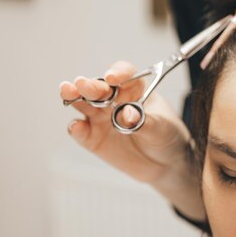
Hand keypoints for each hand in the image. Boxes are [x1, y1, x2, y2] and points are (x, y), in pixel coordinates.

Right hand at [60, 61, 205, 219]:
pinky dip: (76, 128)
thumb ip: (144, 121)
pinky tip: (76, 126)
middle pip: (99, 86)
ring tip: (68, 92)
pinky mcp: (92, 137)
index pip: (124, 74)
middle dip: (90, 84)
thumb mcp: (162, 127)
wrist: (165, 163)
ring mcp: (101, 118)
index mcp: (134, 90)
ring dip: (74, 96)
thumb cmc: (167, 136)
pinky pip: (80, 131)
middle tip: (83, 85)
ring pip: (83, 103)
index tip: (112, 78)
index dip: (117, 73)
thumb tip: (126, 115)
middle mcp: (114, 100)